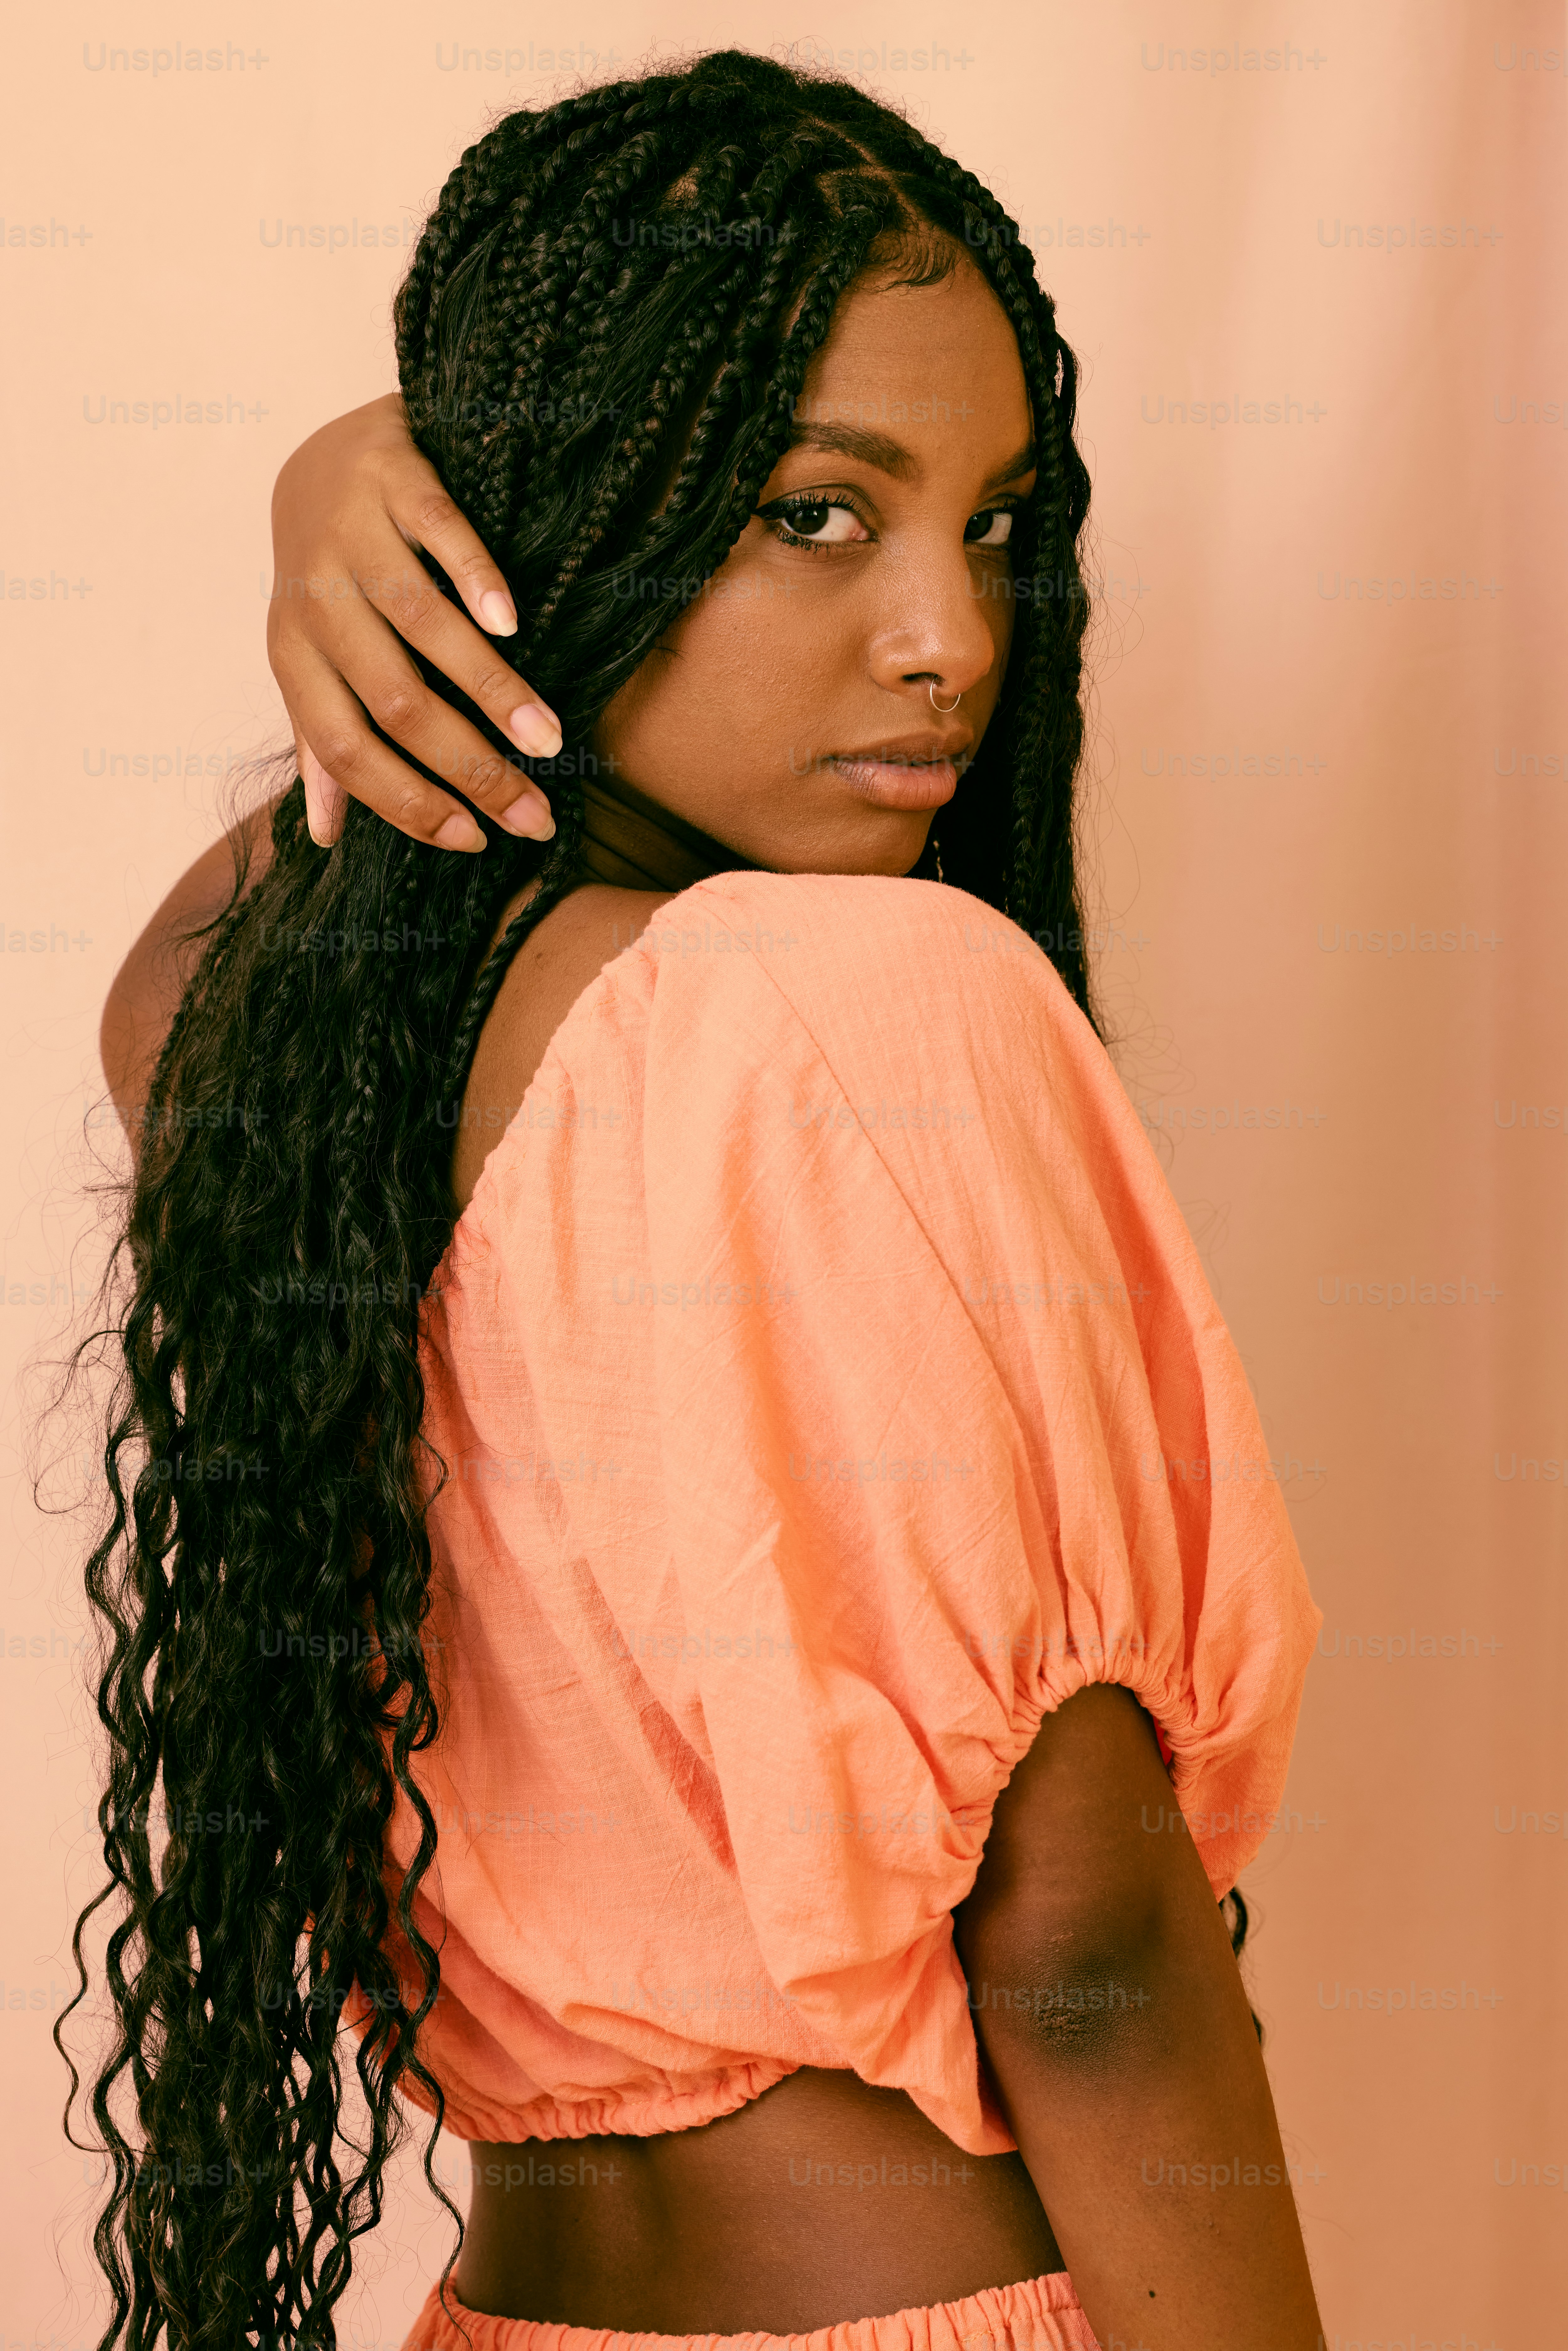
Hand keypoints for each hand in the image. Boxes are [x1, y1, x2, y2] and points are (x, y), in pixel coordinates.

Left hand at [266, 394, 559, 851]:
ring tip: (550, 739)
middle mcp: (314, 601)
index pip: (347, 750)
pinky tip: (513, 626)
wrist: (319, 460)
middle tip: (535, 813)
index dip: (409, 802)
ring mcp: (350, 535)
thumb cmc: (329, 584)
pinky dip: (475, 579)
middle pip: (396, 702)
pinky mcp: (390, 475)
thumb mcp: (313, 662)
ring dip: (492, 690)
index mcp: (294, 658)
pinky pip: (435, 529)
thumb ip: (321, 742)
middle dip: (472, 769)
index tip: (475, 839)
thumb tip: (322, 835)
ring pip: (422, 626)